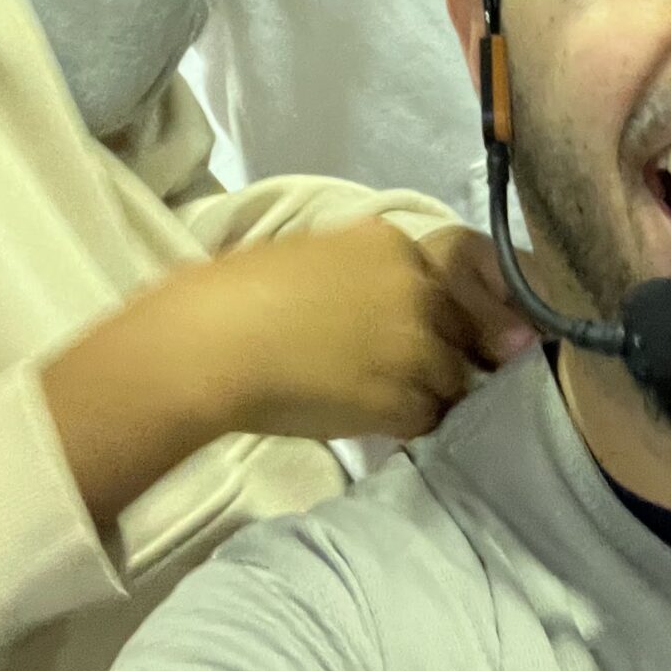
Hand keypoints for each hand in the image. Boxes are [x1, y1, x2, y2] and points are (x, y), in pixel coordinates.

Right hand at [207, 218, 534, 445]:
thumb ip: (359, 269)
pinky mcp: (399, 398)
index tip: (413, 334)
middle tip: (401, 374)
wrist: (213, 341)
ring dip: (426, 393)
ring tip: (384, 403)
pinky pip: (426, 419)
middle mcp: (416, 288)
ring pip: (450, 378)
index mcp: (392, 244)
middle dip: (437, 352)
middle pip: (457, 329)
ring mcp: (413, 345)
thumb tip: (370, 296)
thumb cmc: (239, 292)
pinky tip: (374, 424)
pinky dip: (407, 427)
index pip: (446, 282)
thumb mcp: (313, 252)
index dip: (432, 315)